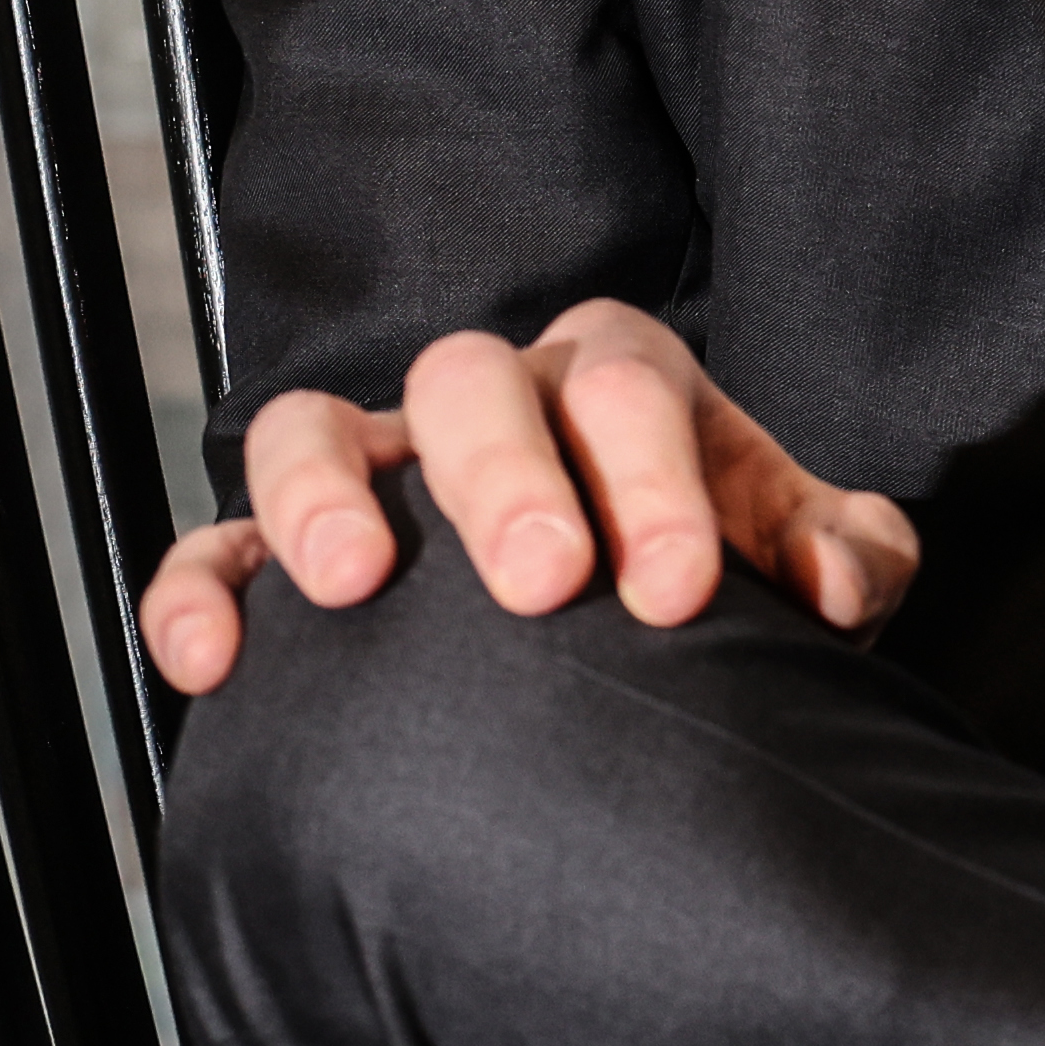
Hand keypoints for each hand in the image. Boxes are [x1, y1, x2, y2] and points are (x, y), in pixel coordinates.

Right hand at [137, 296, 920, 693]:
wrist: (633, 627)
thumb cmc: (710, 577)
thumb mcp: (800, 564)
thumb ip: (843, 557)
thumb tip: (832, 582)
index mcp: (617, 385)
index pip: (625, 387)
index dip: (653, 480)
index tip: (674, 591)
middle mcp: (491, 407)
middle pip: (471, 381)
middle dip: (505, 475)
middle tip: (543, 583)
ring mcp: (380, 470)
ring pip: (314, 428)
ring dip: (322, 496)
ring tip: (353, 586)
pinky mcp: (289, 550)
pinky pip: (218, 545)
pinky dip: (201, 589)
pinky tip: (213, 664)